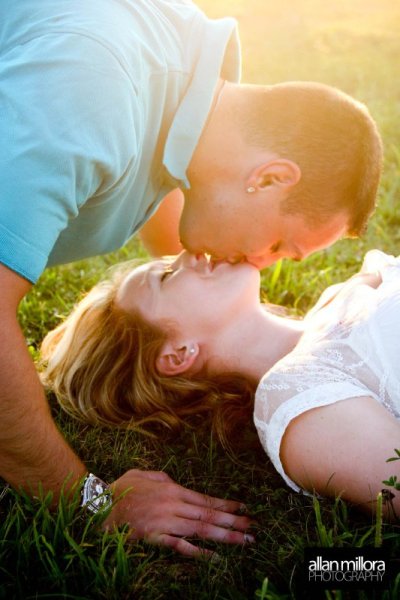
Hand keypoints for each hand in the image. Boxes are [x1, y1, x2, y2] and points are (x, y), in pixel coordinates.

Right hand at [102, 469, 253, 556]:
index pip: (206, 499)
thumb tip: (177, 484)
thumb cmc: (119, 489)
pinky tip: (215, 557)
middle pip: (209, 515)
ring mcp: (166, 523)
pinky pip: (181, 546)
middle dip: (233, 522)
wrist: (98, 507)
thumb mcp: (144, 474)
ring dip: (225, 536)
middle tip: (253, 528)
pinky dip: (199, 552)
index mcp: (173, 490)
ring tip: (244, 541)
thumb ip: (164, 479)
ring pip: (201, 530)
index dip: (226, 505)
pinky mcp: (156, 538)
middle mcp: (174, 506)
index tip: (244, 508)